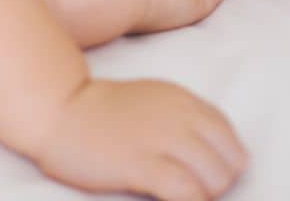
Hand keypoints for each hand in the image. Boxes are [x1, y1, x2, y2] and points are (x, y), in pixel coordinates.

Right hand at [33, 77, 247, 200]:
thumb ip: (182, 116)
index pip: (228, 136)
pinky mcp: (140, 164)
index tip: (212, 176)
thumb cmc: (102, 110)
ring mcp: (161, 140)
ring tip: (189, 199)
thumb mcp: (153, 99)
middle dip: (220, 183)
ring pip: (214, 177)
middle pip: (229, 160)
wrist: (60, 108)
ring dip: (208, 196)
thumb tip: (207, 148)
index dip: (227, 162)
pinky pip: (185, 190)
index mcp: (184, 101)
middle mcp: (180, 117)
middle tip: (200, 193)